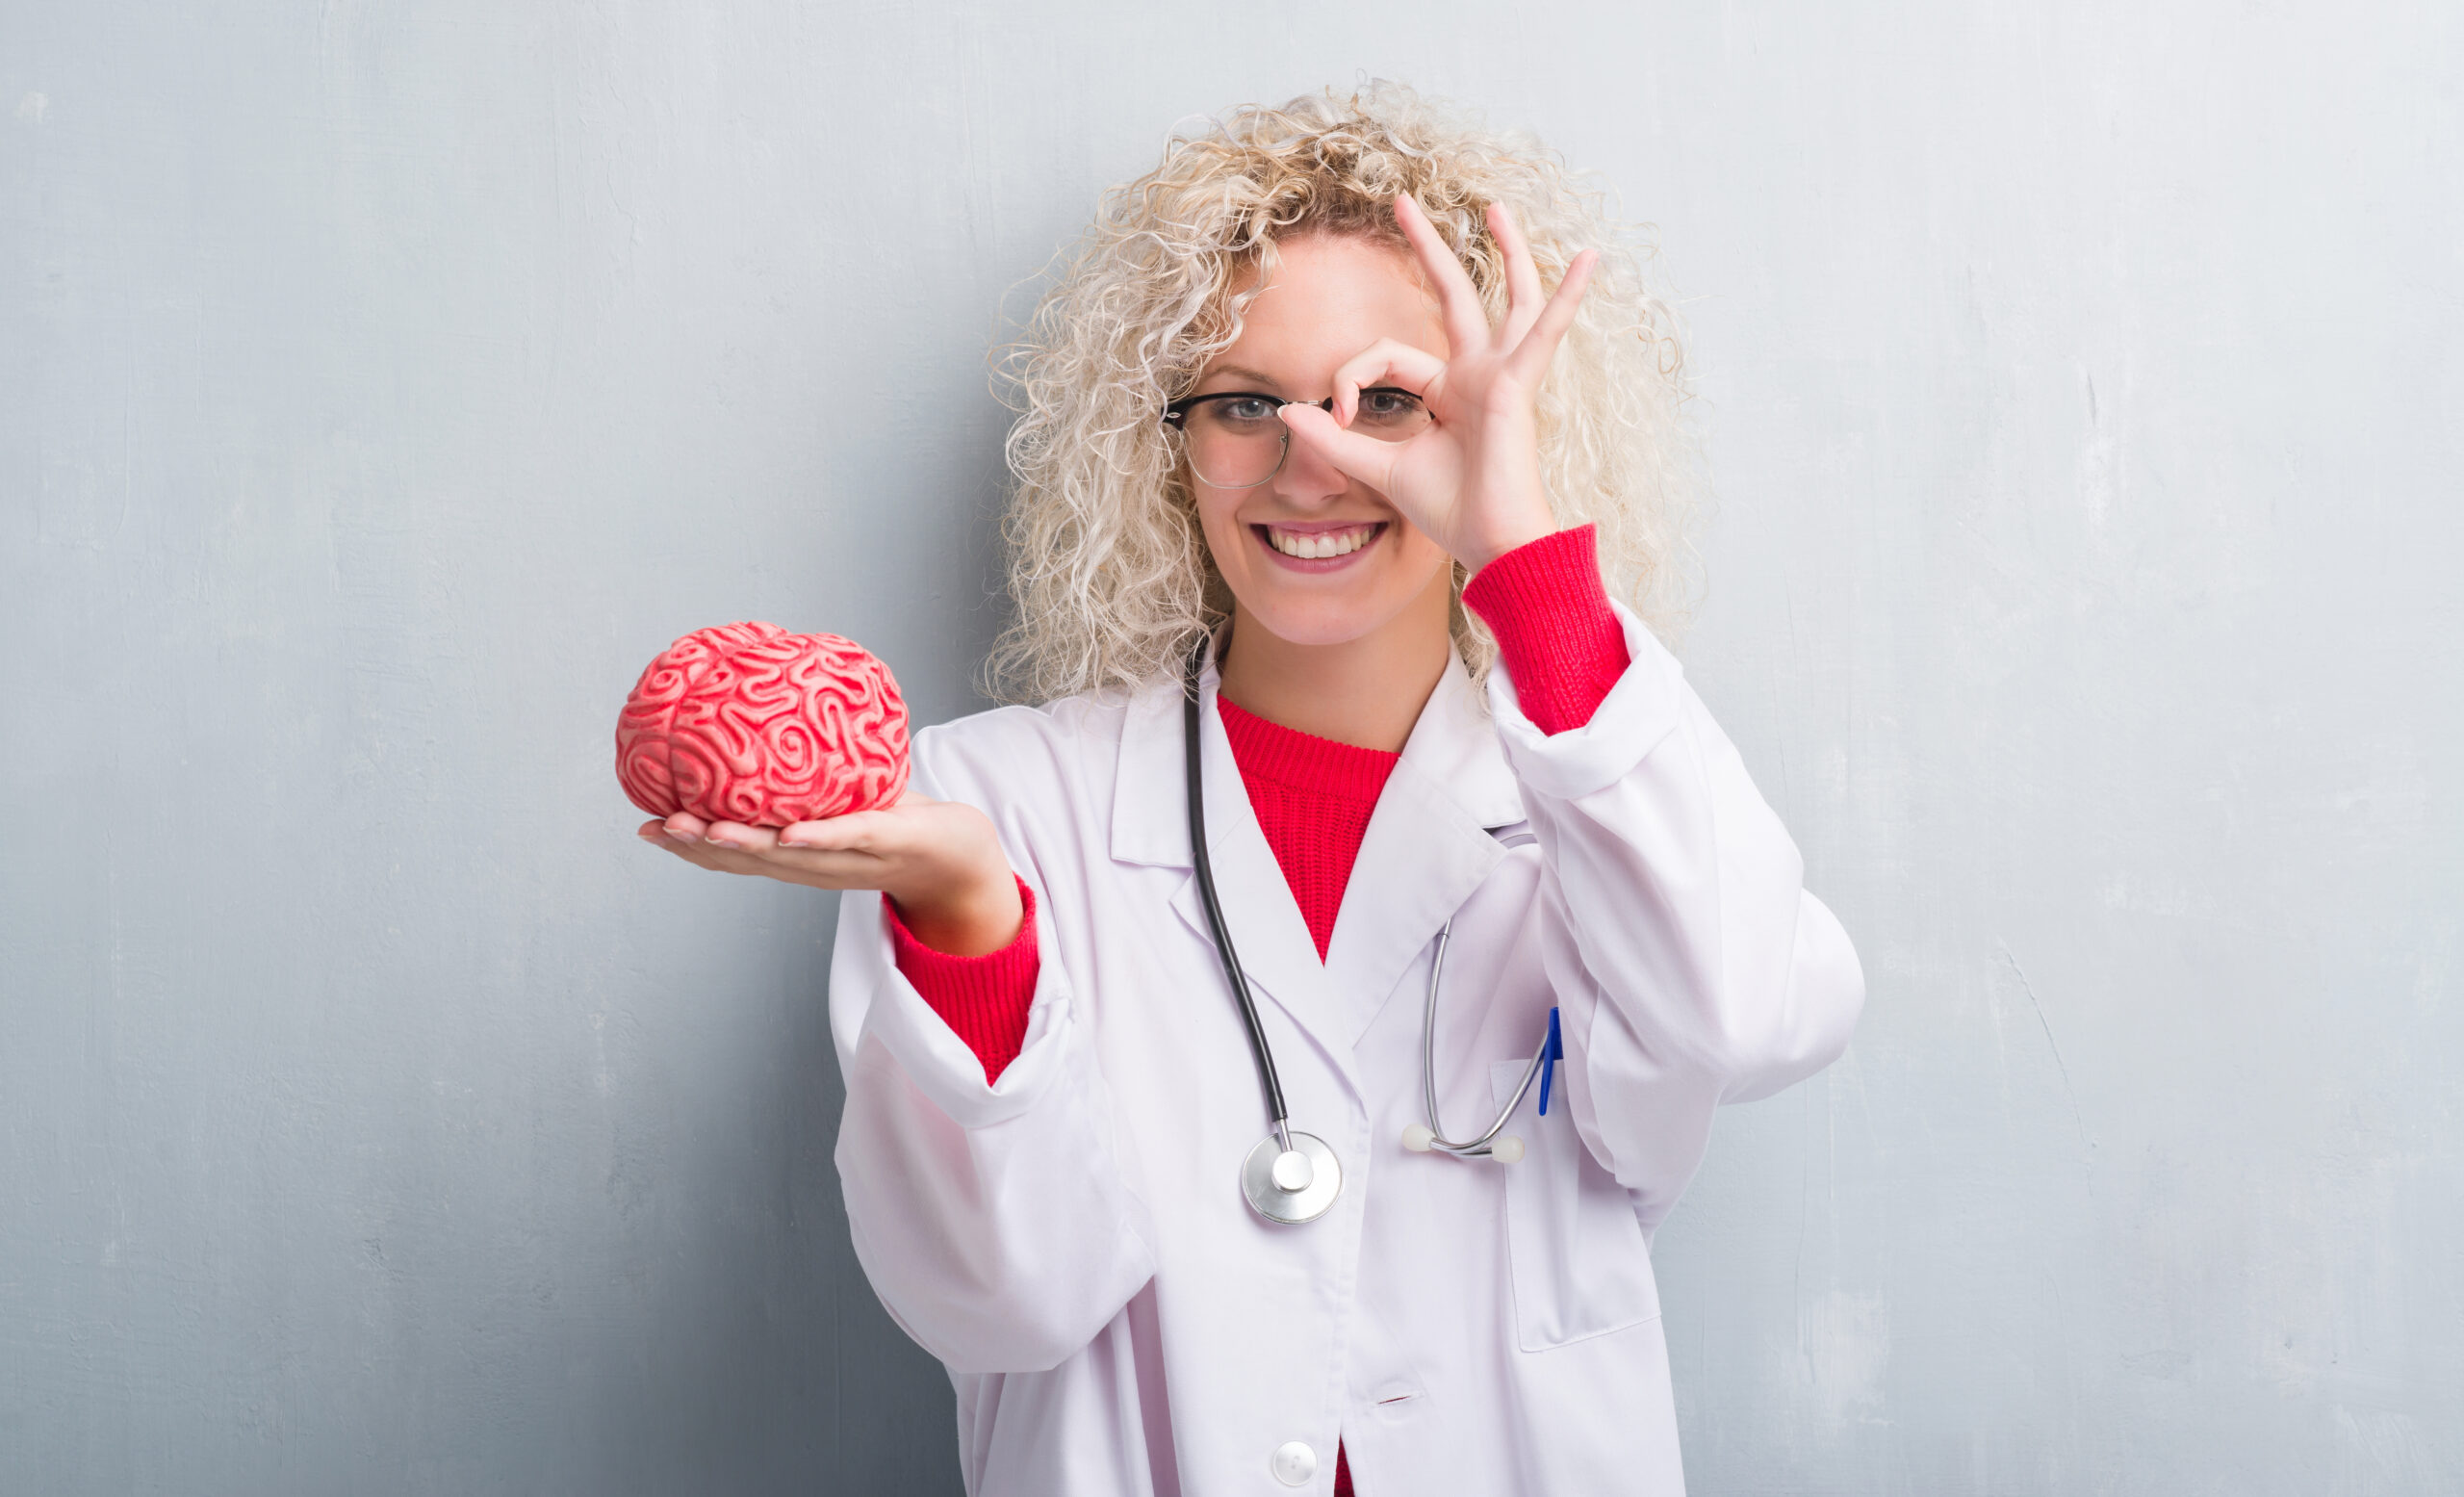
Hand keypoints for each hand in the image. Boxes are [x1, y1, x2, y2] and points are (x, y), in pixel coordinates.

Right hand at [635, 792, 1024, 956]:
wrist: (962, 855)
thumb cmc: (899, 818)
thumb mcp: (844, 791)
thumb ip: (805, 767)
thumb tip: (769, 711)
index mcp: (798, 854)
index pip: (737, 853)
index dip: (691, 844)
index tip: (646, 826)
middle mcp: (815, 864)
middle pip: (748, 858)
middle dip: (699, 845)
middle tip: (656, 827)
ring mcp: (850, 858)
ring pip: (788, 854)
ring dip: (743, 844)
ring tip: (702, 830)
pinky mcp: (888, 842)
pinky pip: (848, 839)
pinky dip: (816, 839)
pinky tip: (788, 835)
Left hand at [1277, 196, 1597, 570]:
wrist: (1490, 543)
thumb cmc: (1449, 510)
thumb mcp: (1377, 468)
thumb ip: (1334, 439)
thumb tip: (1287, 410)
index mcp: (1447, 390)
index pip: (1387, 354)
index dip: (1354, 377)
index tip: (1339, 416)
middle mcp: (1478, 375)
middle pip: (1452, 295)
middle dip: (1427, 247)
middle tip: (1402, 202)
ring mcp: (1503, 375)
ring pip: (1507, 297)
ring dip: (1505, 250)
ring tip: (1495, 206)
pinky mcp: (1517, 384)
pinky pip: (1545, 330)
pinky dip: (1567, 296)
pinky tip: (1588, 258)